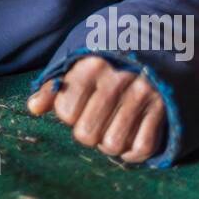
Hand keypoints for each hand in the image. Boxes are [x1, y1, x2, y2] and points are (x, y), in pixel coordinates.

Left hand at [26, 55, 165, 163]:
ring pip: (114, 144)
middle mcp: (118, 78)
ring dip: (110, 143)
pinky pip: (142, 148)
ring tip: (112, 127)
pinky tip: (130, 137)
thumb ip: (54, 86)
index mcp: (91, 64)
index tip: (79, 105)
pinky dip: (133, 151)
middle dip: (88, 133)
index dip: (69, 115)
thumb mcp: (79, 64)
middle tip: (96, 120)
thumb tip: (33, 107)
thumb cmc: (109, 62)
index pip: (66, 111)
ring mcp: (144, 93)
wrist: (157, 46)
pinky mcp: (164, 108)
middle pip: (87, 134)